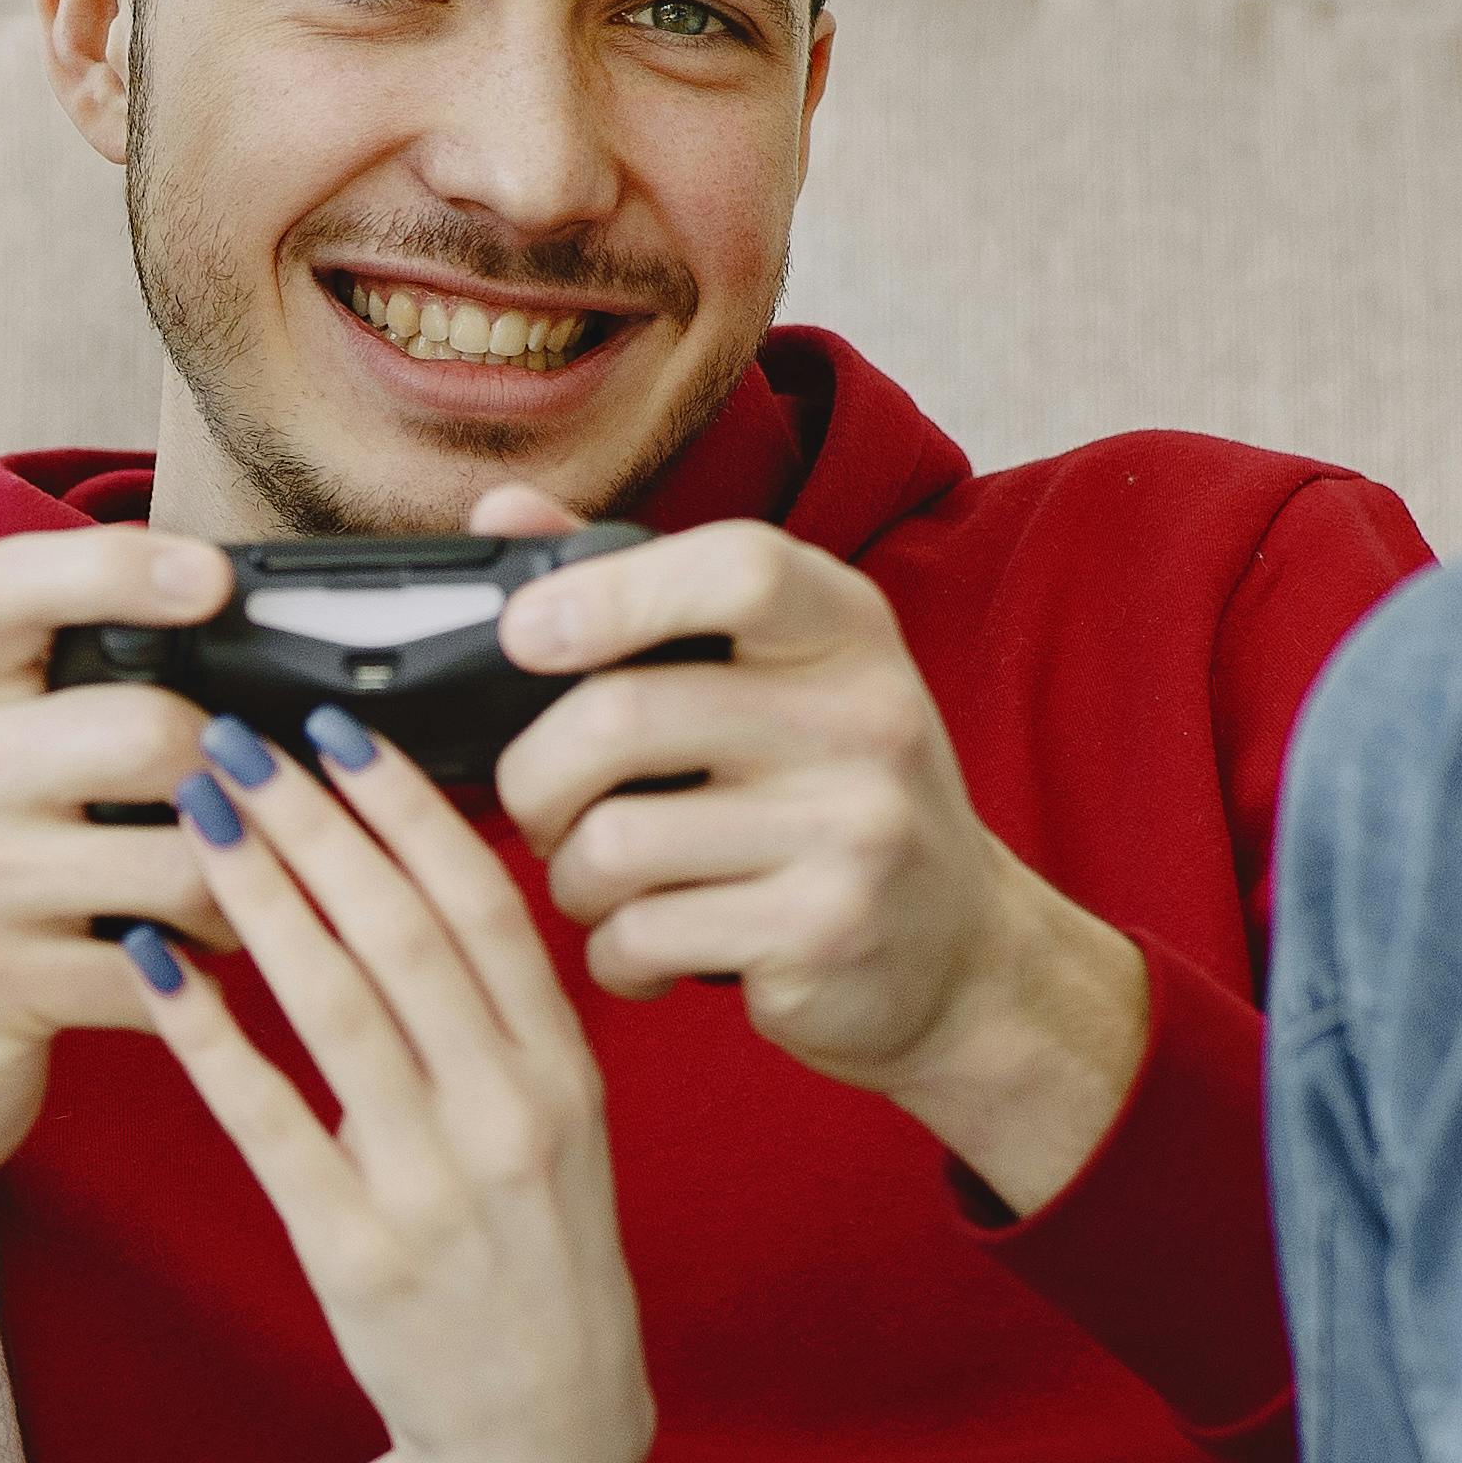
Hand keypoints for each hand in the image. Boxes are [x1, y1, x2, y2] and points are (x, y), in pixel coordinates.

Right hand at [0, 524, 236, 1401]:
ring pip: (182, 864)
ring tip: (230, 910)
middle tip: (259, 816)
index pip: (14, 589)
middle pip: (151, 730)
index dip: (118, 563)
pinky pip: (159, 973)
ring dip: (242, 898)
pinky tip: (187, 977)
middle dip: (241, 779)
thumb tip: (247, 679)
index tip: (212, 578)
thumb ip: (79, 720)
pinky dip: (201, 981)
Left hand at [128, 700, 653, 1462]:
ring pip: (333, 1004)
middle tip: (229, 742)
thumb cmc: (537, 1260)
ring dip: (253, 894)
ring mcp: (434, 1183)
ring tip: (188, 815)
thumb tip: (422, 869)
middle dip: (309, 822)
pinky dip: (206, 1033)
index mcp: (563, 1071)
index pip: (482, 904)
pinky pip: (266, 1119)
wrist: (544, 1438)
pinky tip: (154, 963)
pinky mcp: (356, 1249)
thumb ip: (503, 1013)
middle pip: (400, 930)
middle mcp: (509, 1113)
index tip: (335, 728)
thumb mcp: (563, 1126)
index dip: (404, 806)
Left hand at [472, 477, 1149, 1212]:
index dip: (611, 591)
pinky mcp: (825, 933)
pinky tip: (643, 951)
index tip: (524, 631)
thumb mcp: (772, 674)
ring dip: (569, 879)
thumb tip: (503, 509)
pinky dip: (611, 954)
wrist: (957, 950)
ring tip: (601, 885)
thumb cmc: (829, 795)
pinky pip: (642, 936)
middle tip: (540, 807)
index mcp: (845, 626)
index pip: (737, 568)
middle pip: (623, 717)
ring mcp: (855, 829)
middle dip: (533, 778)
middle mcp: (866, 714)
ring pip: (614, 844)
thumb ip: (640, 593)